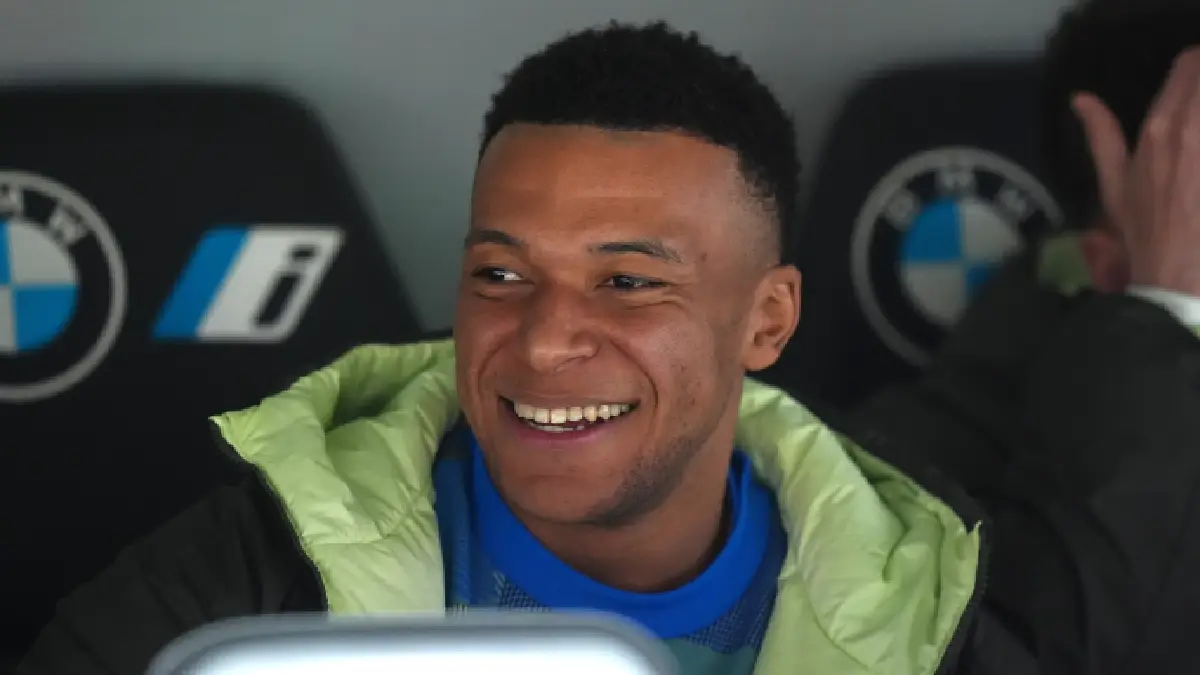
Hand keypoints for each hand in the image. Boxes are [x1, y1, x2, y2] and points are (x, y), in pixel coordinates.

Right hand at [1073, 46, 1199, 294]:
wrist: (1179, 272)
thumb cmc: (1143, 230)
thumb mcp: (1115, 183)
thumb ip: (1101, 135)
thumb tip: (1081, 98)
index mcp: (1159, 127)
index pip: (1190, 63)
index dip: (1195, 69)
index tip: (1195, 82)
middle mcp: (1192, 126)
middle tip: (1197, 113)